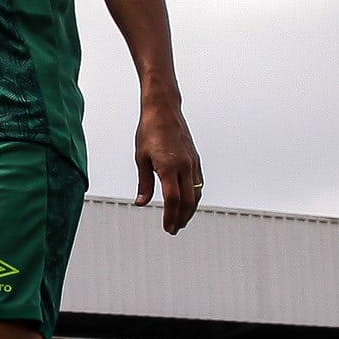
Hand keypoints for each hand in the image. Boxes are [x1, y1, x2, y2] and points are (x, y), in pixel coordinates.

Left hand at [134, 98, 201, 234]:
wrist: (164, 109)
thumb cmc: (149, 131)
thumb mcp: (141, 158)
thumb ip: (144, 183)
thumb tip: (141, 203)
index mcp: (169, 166)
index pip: (172, 199)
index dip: (171, 216)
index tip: (167, 227)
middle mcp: (184, 166)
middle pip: (188, 200)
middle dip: (182, 218)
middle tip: (174, 229)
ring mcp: (192, 162)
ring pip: (196, 193)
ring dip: (190, 209)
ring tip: (181, 220)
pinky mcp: (195, 158)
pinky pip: (198, 183)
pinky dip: (194, 196)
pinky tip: (188, 201)